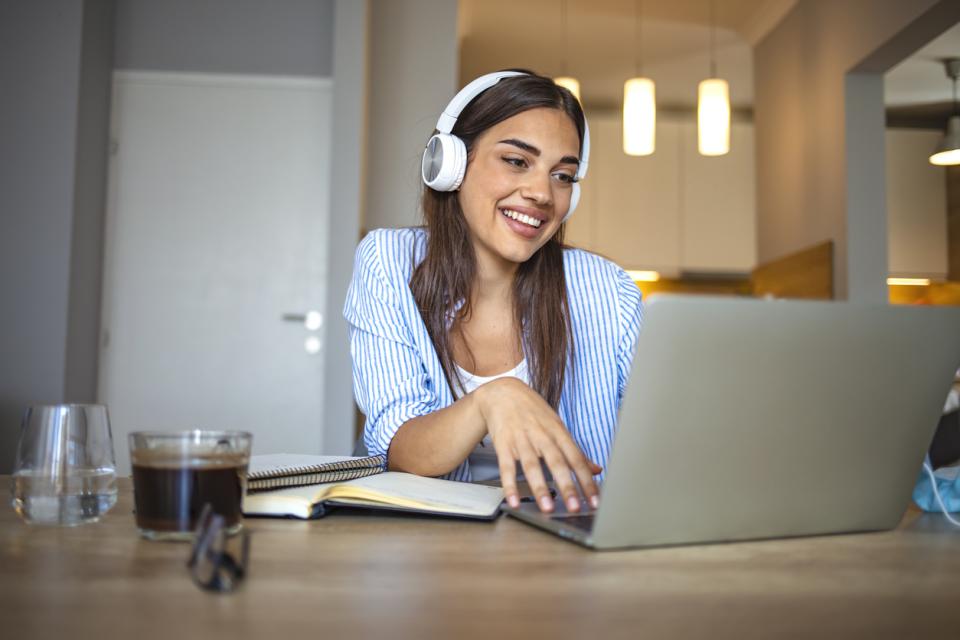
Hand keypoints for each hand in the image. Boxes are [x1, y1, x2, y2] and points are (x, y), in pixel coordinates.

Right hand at [473, 377, 601, 512]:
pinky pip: (506, 467)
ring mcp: (521, 439)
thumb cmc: (533, 411)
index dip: (587, 480)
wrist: (503, 392)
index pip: (576, 458)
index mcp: (558, 432)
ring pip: (532, 465)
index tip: (595, 501)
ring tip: (547, 508)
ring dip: (540, 487)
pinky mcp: (503, 443)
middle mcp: (541, 435)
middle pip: (556, 462)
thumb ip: (574, 450)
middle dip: (567, 486)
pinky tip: (513, 501)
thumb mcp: (556, 426)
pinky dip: (509, 485)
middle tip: (575, 507)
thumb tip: (596, 469)